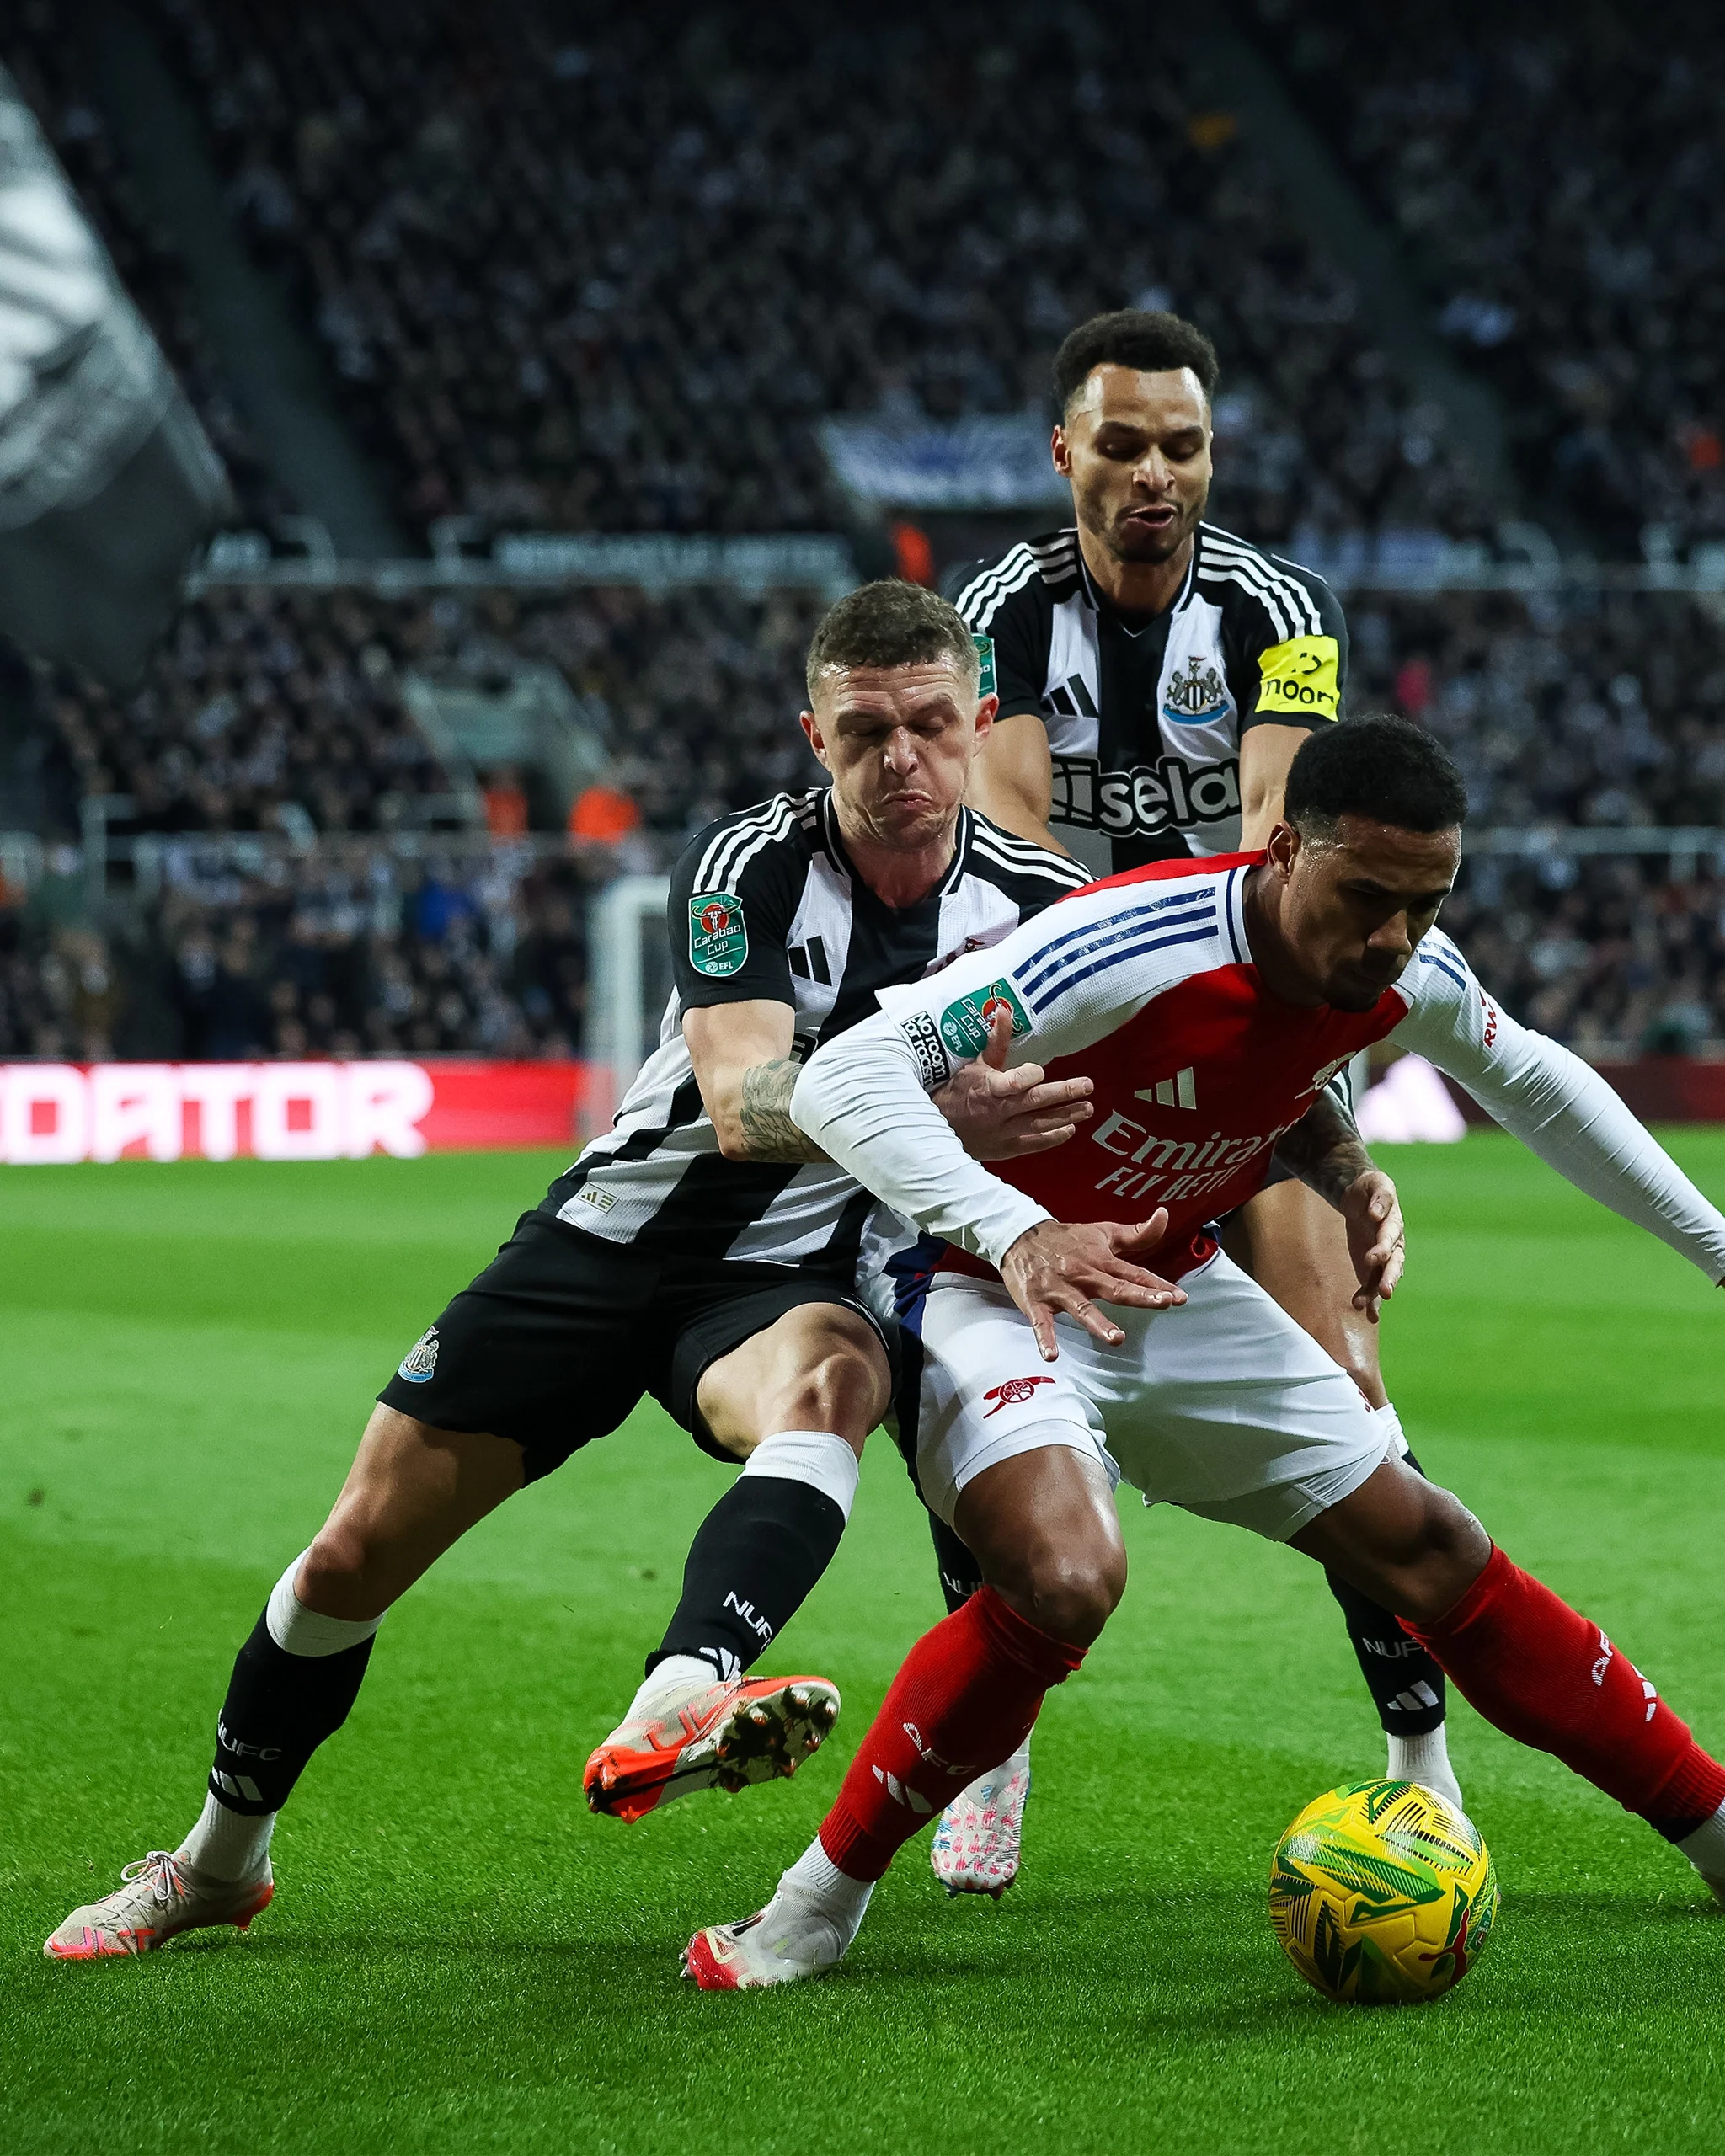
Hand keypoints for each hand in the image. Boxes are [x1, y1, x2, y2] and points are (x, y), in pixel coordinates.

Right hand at [933, 1001, 1093, 1160]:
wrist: (939, 1126)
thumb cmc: (958, 1090)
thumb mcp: (975, 1063)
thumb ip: (996, 1040)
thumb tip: (1004, 1009)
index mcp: (988, 1087)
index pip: (1014, 1081)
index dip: (1029, 1075)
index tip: (1041, 1070)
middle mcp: (997, 1111)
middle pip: (1034, 1102)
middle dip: (1063, 1093)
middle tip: (1088, 1085)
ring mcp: (1002, 1132)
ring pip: (1038, 1124)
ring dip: (1065, 1116)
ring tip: (1087, 1108)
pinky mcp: (1005, 1148)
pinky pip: (1032, 1144)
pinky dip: (1052, 1138)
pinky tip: (1070, 1129)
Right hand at [1000, 1211, 1187, 1361]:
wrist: (1020, 1235)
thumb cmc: (1067, 1239)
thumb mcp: (1103, 1232)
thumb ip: (1137, 1233)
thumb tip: (1165, 1215)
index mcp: (1101, 1260)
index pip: (1134, 1273)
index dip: (1157, 1284)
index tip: (1180, 1297)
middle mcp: (1082, 1274)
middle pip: (1114, 1288)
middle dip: (1138, 1297)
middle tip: (1162, 1304)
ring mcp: (1059, 1289)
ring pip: (1081, 1308)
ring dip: (1098, 1323)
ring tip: (1117, 1338)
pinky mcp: (1036, 1302)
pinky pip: (1041, 1323)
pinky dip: (1045, 1339)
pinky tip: (1052, 1355)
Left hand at [1340, 1169, 1404, 1319]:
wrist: (1361, 1197)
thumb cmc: (1371, 1188)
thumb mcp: (1377, 1184)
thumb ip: (1380, 1198)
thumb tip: (1376, 1214)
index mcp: (1394, 1225)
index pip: (1390, 1237)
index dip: (1383, 1247)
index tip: (1372, 1257)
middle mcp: (1393, 1245)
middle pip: (1394, 1263)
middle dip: (1389, 1278)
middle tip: (1385, 1291)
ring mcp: (1383, 1259)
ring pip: (1382, 1278)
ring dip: (1375, 1294)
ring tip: (1362, 1306)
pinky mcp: (1371, 1267)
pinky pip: (1371, 1285)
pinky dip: (1369, 1300)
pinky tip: (1367, 1314)